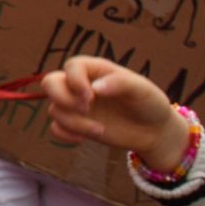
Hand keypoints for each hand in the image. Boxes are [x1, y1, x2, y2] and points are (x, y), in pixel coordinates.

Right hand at [42, 55, 190, 170]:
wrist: (155, 132)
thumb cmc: (150, 104)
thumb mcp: (142, 89)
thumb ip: (120, 83)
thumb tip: (95, 88)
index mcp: (96, 70)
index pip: (72, 66)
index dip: (75, 80)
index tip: (91, 96)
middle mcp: (81, 86)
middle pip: (49, 83)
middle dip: (62, 98)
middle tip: (85, 109)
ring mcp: (76, 106)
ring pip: (54, 109)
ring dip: (74, 122)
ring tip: (99, 130)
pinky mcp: (76, 125)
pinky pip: (55, 128)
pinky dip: (65, 135)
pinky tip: (83, 139)